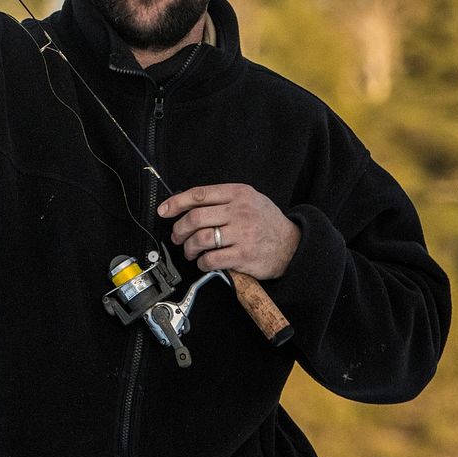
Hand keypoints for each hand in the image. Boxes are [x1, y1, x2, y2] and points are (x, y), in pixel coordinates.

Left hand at [157, 184, 299, 279]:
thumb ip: (223, 199)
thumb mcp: (249, 199)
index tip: (164, 210)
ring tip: (190, 251)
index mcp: (237, 194)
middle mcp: (239, 211)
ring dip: (189, 247)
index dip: (176, 202)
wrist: (293, 245)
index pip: (199, 195)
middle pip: (196, 218)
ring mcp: (242, 234)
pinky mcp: (244, 255)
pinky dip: (202, 262)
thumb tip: (189, 204)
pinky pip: (213, 259)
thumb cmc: (266, 221)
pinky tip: (204, 262)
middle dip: (179, 229)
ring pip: (201, 239)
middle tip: (177, 236)